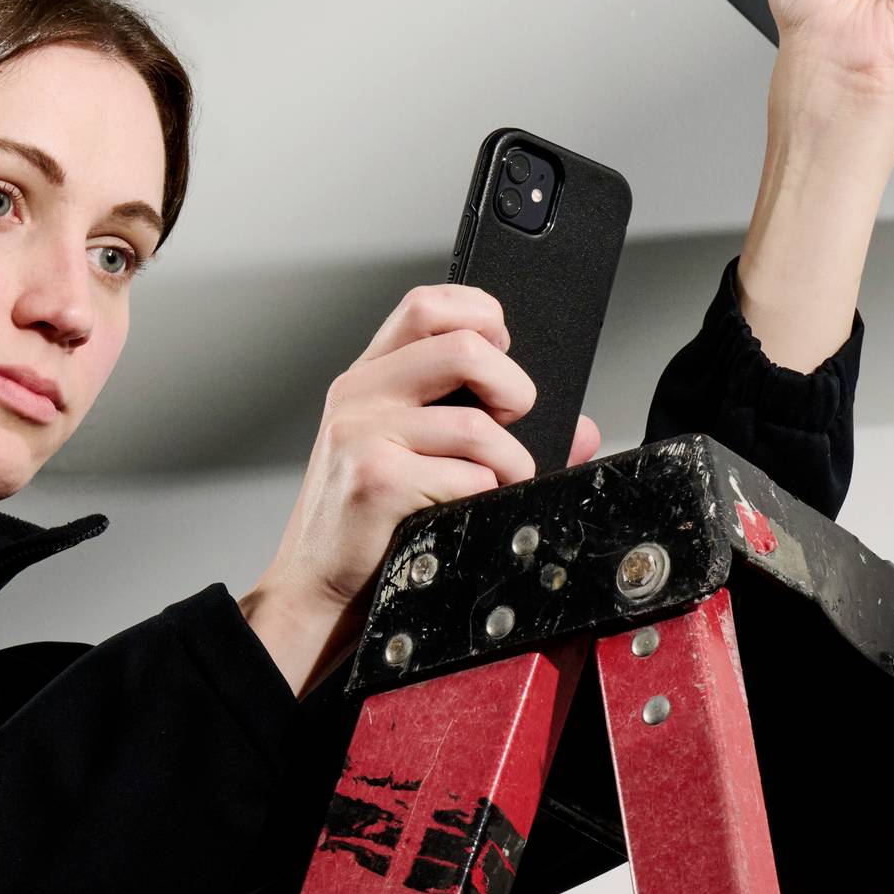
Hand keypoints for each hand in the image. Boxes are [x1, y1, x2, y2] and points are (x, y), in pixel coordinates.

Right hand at [241, 285, 600, 693]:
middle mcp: (359, 393)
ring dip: (512, 461)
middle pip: (464, 347)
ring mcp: (361, 433)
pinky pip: (467, 476)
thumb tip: (579, 430)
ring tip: (501, 481)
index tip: (504, 352)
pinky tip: (463, 508)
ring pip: (477, 425)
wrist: (314, 588)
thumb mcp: (415, 457)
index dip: (480, 314)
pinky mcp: (375, 479)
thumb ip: (489, 428)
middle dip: (514, 388)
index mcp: (369, 375)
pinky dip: (484, 495)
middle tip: (515, 421)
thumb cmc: (368, 522)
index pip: (427, 305)